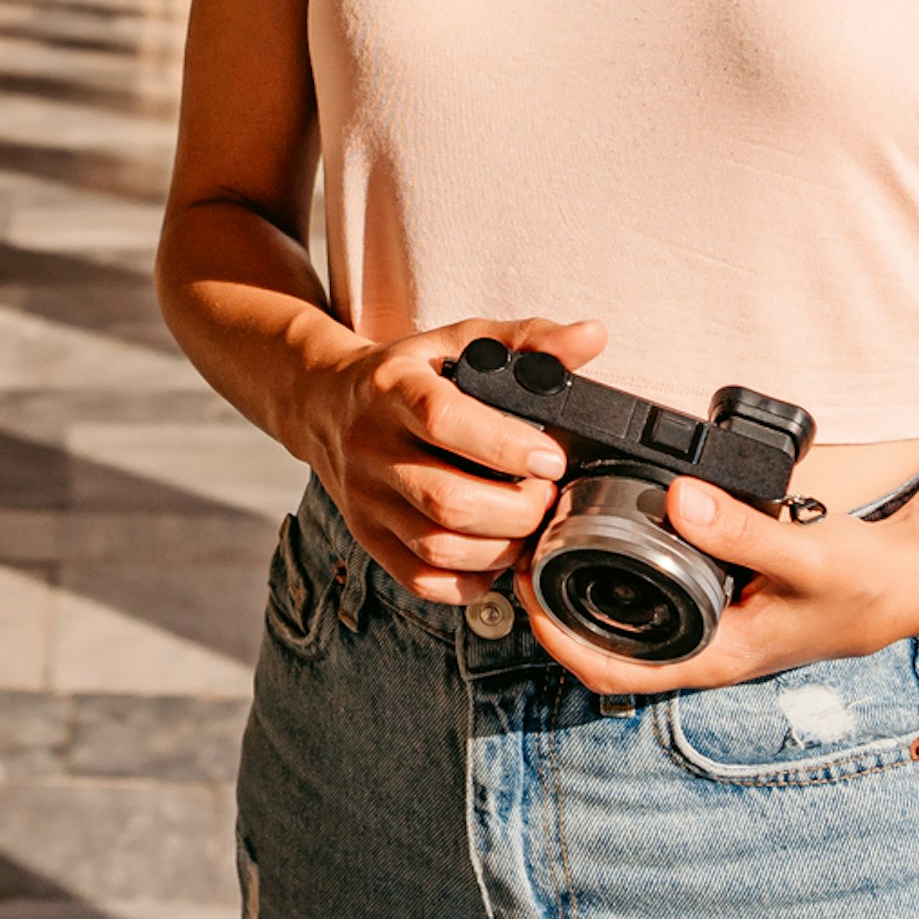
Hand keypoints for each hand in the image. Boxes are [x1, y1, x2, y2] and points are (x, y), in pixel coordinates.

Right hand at [296, 319, 602, 605]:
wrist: (326, 403)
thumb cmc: (407, 375)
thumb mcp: (459, 341)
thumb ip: (528, 339)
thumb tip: (592, 337)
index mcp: (393, 389)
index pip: (445, 421)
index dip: (506, 446)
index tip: (552, 458)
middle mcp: (371, 447)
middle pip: (447, 500)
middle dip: (517, 510)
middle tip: (546, 495)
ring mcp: (365, 499)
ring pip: (438, 548)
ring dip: (501, 548)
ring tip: (526, 524)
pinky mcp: (368, 538)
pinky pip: (423, 581)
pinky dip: (471, 580)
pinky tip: (493, 552)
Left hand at [521, 479, 918, 693]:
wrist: (898, 581)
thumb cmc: (859, 582)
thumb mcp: (808, 556)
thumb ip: (746, 530)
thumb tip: (678, 498)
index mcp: (712, 657)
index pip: (611, 672)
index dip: (557, 639)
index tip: (526, 591)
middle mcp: (698, 648)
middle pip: (601, 648)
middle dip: (552, 608)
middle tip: (521, 549)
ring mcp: (702, 625)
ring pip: (621, 620)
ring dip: (578, 587)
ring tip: (543, 533)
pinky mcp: (709, 598)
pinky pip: (647, 592)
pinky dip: (614, 566)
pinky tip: (597, 527)